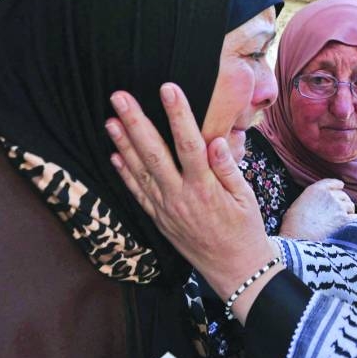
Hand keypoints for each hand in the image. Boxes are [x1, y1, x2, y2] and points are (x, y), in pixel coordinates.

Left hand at [105, 83, 280, 321]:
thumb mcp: (246, 198)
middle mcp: (180, 196)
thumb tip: (216, 141)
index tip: (168, 88)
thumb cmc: (245, 229)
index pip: (189, 143)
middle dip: (136, 122)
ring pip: (139, 171)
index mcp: (205, 187)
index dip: (178, 114)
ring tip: (110, 118)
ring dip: (123, 143)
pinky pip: (138, 193)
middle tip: (119, 96)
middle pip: (154, 152)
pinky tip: (114, 154)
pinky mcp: (159, 219)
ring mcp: (166, 209)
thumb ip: (228, 169)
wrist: (235, 269)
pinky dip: (124, 173)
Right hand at [279, 178, 356, 239]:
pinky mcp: (345, 220)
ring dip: (348, 211)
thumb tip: (315, 204)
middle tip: (339, 210)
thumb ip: (310, 199)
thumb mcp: (297, 204)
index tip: (340, 188)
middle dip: (342, 202)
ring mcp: (339, 207)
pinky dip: (352, 221)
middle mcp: (330, 195)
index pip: (333, 183)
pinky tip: (348, 226)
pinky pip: (355, 217)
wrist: (298, 238)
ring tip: (343, 219)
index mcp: (316, 189)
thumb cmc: (292, 224)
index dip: (338, 187)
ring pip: (350, 206)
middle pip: (343, 195)